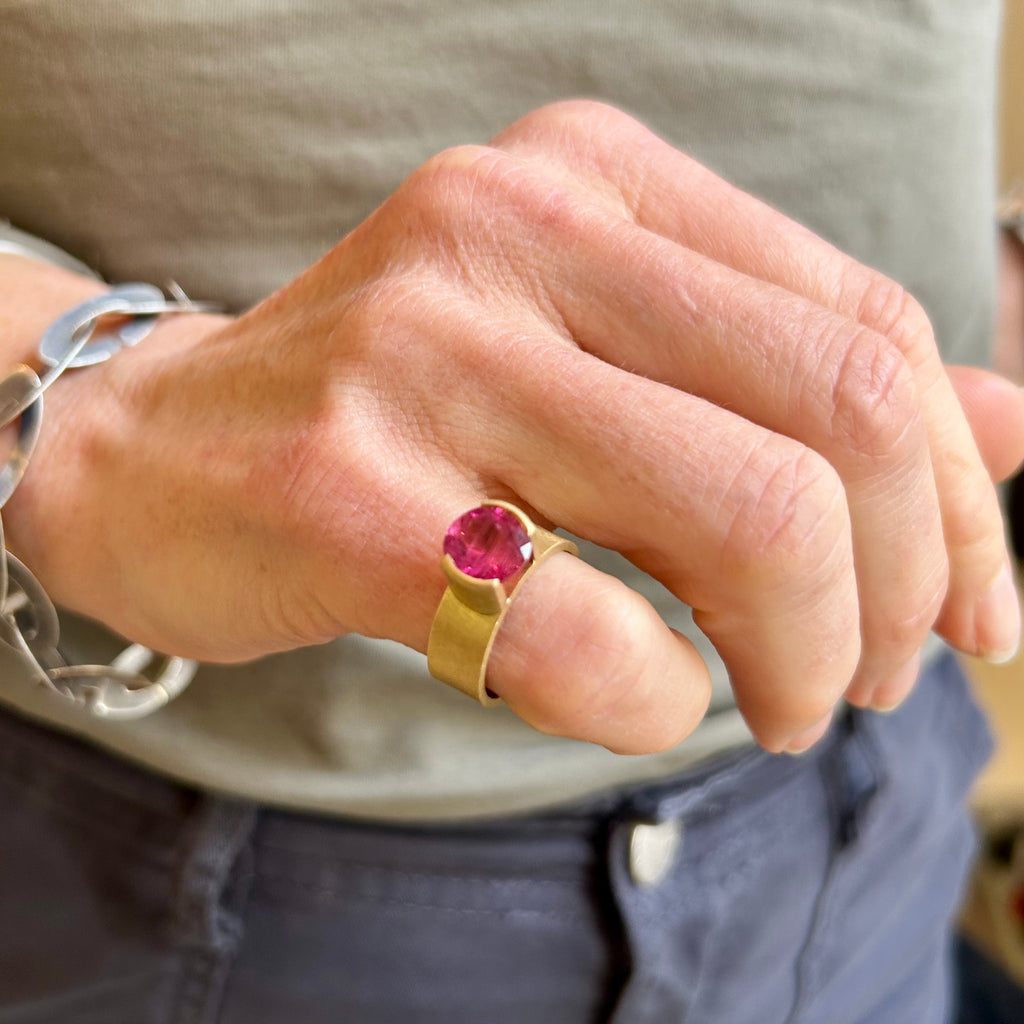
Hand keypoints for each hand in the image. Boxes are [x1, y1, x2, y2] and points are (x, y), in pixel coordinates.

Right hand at [10, 101, 1023, 753]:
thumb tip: (1004, 431)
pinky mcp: (346, 490)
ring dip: (804, 655)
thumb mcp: (603, 353)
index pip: (868, 326)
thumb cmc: (397, 411)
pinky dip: (643, 705)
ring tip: (777, 707)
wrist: (156, 446)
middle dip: (905, 587)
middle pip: (835, 417)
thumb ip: (790, 379)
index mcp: (594, 177)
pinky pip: (580, 634)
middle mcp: (516, 227)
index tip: (973, 612)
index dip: (957, 492)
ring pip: (744, 516)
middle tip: (873, 681)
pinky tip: (625, 703)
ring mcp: (424, 350)